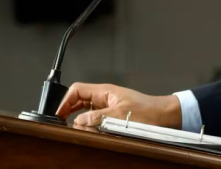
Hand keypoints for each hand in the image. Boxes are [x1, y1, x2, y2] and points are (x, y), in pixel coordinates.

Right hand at [56, 82, 181, 128]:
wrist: (163, 115)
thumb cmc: (147, 111)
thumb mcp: (120, 115)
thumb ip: (98, 117)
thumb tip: (78, 121)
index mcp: (105, 91)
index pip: (77, 90)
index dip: (65, 101)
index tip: (58, 114)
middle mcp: (105, 96)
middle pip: (79, 100)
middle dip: (68, 110)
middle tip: (61, 123)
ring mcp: (108, 105)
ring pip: (85, 110)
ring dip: (78, 118)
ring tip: (75, 128)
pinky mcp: (112, 114)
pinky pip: (94, 117)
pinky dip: (88, 123)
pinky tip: (87, 130)